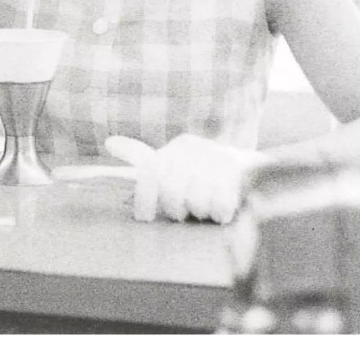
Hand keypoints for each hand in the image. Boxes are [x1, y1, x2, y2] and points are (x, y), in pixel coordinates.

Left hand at [104, 134, 270, 223]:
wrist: (250, 172)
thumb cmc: (201, 173)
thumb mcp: (171, 162)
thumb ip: (141, 157)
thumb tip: (109, 142)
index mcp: (177, 148)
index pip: (150, 172)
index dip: (144, 198)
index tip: (144, 218)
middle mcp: (195, 150)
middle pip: (171, 193)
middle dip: (175, 210)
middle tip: (184, 212)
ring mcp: (218, 160)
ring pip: (196, 202)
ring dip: (200, 212)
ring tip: (205, 207)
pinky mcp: (239, 174)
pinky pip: (219, 206)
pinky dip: (218, 214)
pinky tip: (221, 210)